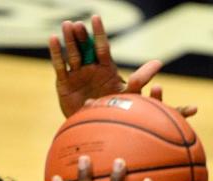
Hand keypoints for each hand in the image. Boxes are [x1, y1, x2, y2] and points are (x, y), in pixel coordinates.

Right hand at [48, 14, 163, 116]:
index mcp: (105, 68)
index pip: (102, 47)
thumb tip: (159, 63)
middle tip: (79, 25)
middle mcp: (90, 68)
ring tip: (67, 25)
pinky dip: (56, 52)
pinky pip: (60, 66)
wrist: (95, 129)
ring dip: (70, 40)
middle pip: (86, 47)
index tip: (96, 18)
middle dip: (82, 36)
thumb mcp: (128, 94)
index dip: (99, 33)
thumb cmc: (112, 111)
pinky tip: (53, 39)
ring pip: (72, 53)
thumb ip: (141, 78)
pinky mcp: (64, 83)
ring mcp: (77, 74)